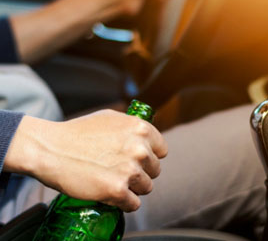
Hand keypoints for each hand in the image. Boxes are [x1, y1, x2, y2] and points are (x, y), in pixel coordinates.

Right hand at [4, 110, 166, 211]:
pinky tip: (111, 193)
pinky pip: (133, 204)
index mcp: (141, 128)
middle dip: (141, 172)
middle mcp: (140, 148)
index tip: (138, 159)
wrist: (52, 148)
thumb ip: (132, 126)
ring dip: (132, 188)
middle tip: (121, 170)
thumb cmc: (79, 132)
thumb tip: (146, 138)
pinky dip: (124, 202)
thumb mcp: (110, 117)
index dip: (150, 155)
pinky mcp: (117, 190)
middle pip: (155, 170)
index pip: (162, 150)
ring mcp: (130, 170)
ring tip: (114, 181)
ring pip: (146, 187)